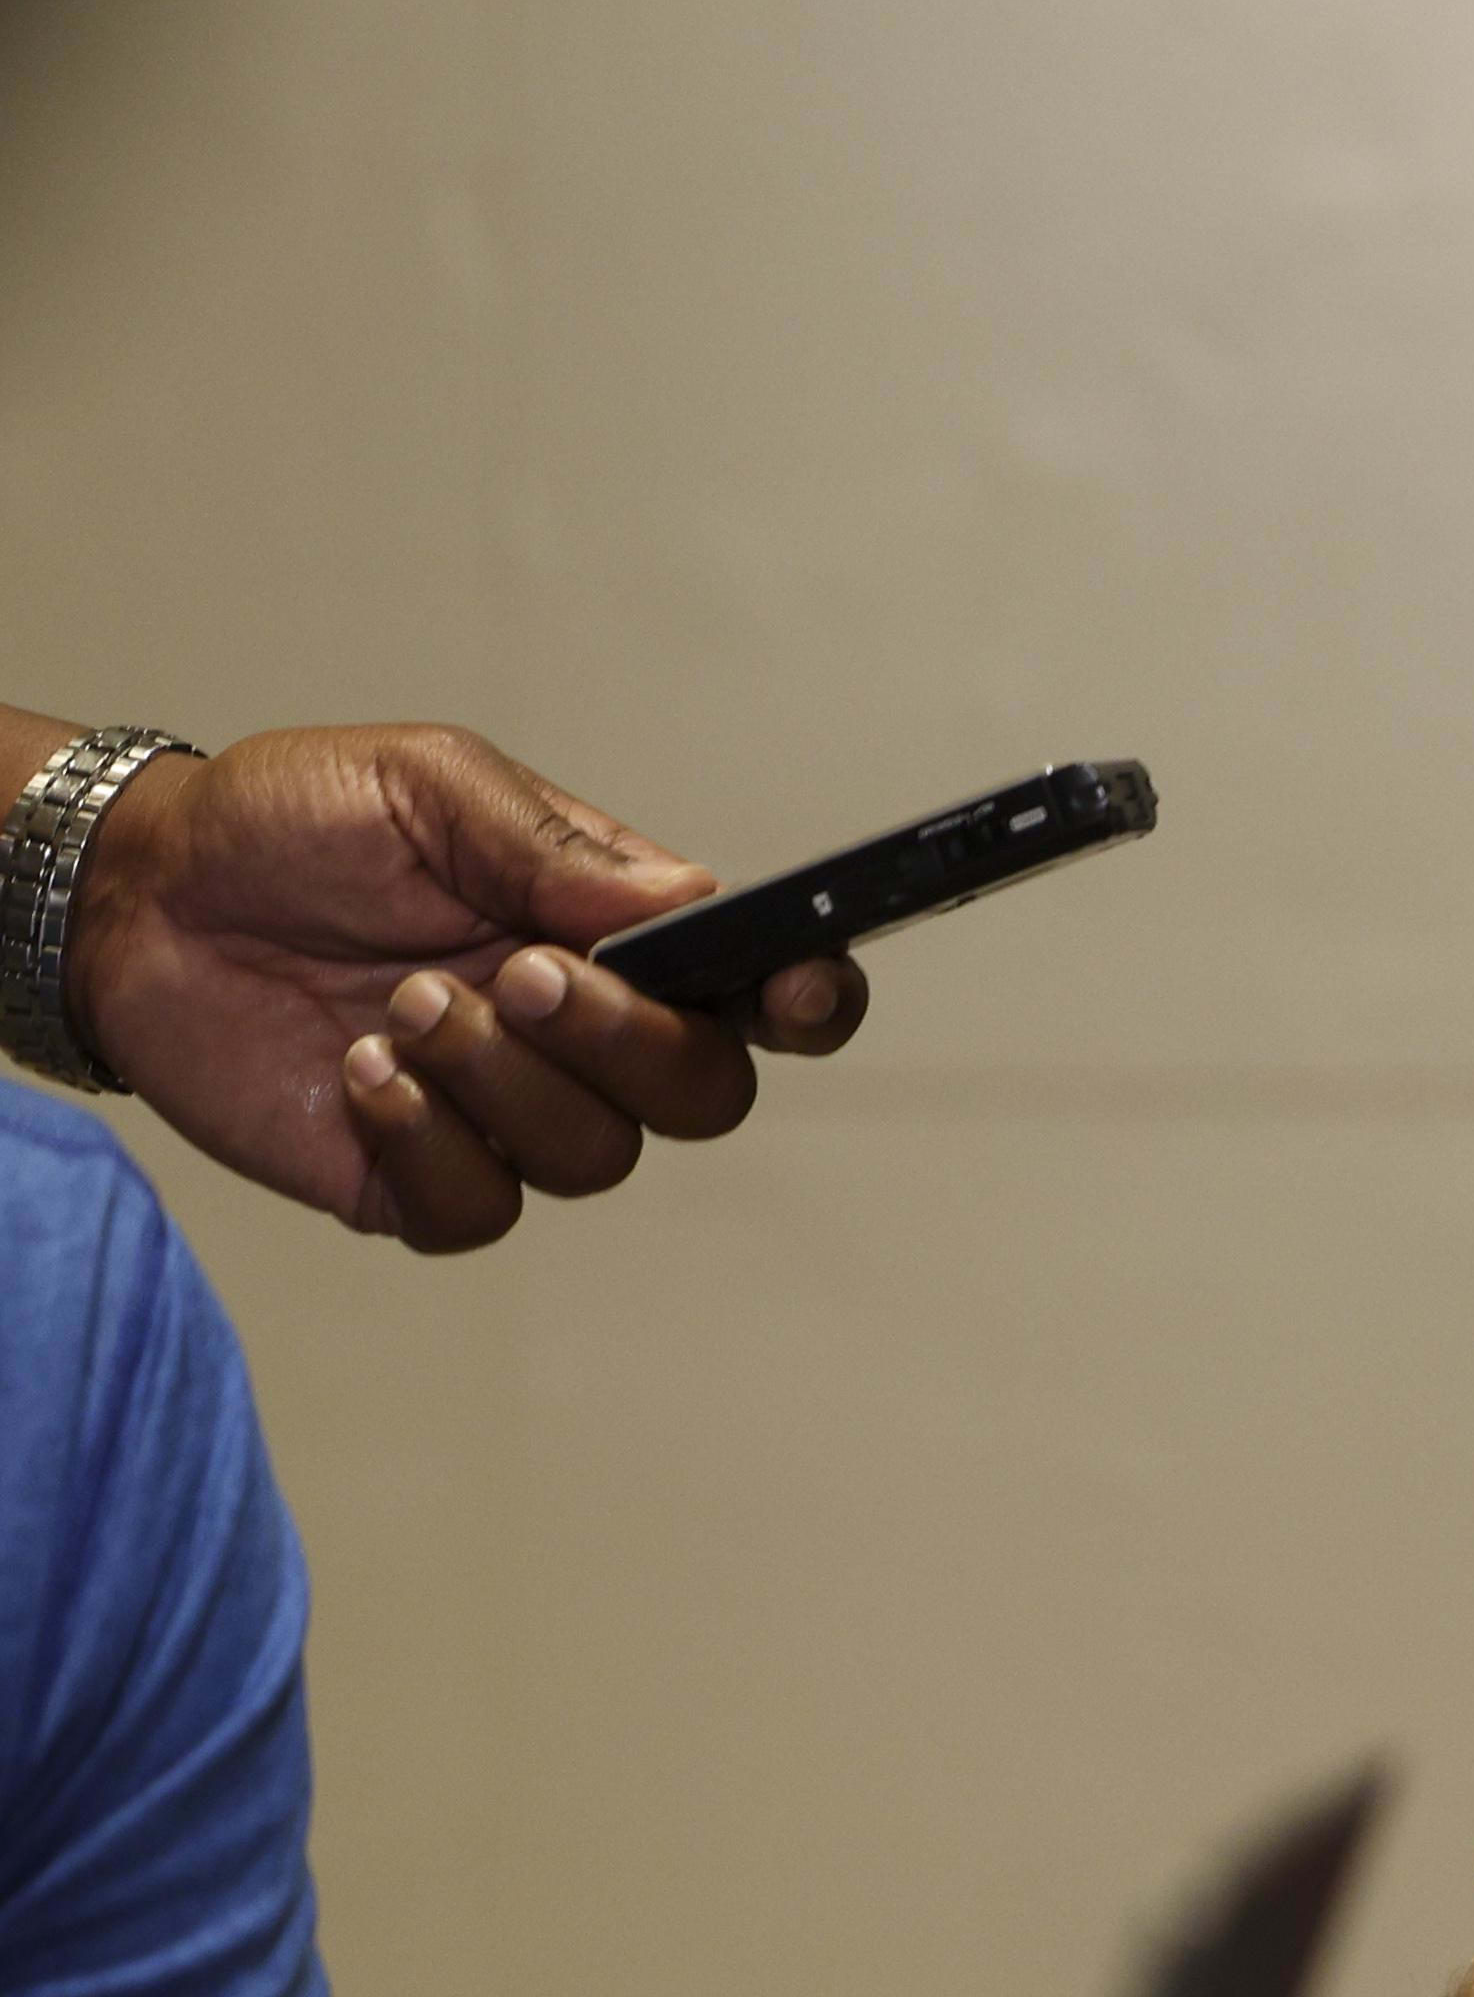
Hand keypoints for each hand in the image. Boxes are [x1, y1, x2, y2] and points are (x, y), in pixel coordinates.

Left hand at [60, 722, 872, 1250]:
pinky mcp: (418, 1182)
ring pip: (596, 1158)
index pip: (764, 988)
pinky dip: (428, 1143)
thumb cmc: (292, 824)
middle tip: (520, 973)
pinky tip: (360, 1075)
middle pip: (706, 1093)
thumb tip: (685, 900)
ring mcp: (507, 1116)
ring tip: (400, 1005)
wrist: (139, 899)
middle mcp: (586, 1036)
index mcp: (620, 933)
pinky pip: (481, 1211)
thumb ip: (557, 846)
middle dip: (627, 1042)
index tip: (794, 993)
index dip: (811, 1001)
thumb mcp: (429, 785)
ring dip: (502, 1082)